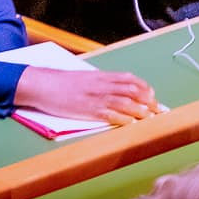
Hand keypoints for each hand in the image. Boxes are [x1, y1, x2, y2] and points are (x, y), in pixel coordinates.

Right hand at [14, 66, 160, 125]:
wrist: (42, 84)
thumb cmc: (60, 83)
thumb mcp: (83, 78)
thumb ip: (99, 83)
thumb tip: (113, 89)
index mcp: (100, 76)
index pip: (129, 78)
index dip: (144, 87)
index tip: (153, 95)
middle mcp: (101, 84)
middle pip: (131, 90)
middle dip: (147, 100)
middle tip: (157, 109)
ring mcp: (95, 97)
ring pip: (124, 102)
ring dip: (140, 110)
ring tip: (150, 117)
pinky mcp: (87, 109)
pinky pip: (110, 114)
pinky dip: (123, 118)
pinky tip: (131, 123)